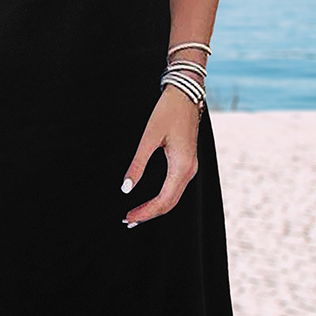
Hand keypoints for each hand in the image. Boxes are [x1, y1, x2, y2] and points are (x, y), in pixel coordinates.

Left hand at [120, 84, 200, 226]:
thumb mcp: (148, 137)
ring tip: (136, 213)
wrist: (185, 94)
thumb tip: (125, 188)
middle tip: (127, 220)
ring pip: (174, 197)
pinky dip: (162, 197)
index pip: (163, 201)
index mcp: (182, 166)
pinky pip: (176, 187)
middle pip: (170, 203)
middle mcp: (190, 170)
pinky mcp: (187, 162)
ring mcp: (191, 166)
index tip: (128, 217)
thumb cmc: (166, 112)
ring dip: (155, 207)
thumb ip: (137, 164)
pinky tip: (150, 199)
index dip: (145, 212)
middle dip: (149, 214)